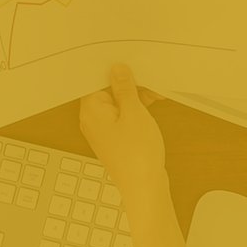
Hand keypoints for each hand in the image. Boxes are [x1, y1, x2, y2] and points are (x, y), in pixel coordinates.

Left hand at [79, 64, 188, 246]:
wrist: (145, 187)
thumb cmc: (138, 152)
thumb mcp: (134, 112)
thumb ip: (124, 88)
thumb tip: (116, 68)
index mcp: (91, 110)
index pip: (94, 80)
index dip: (111, 69)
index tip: (127, 59)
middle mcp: (92, 119)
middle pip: (105, 90)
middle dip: (127, 82)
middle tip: (149, 78)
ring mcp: (104, 130)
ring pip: (117, 102)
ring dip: (135, 95)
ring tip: (156, 93)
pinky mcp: (116, 138)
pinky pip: (123, 115)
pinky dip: (136, 109)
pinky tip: (153, 104)